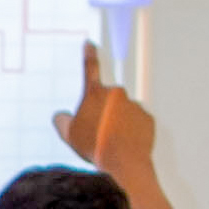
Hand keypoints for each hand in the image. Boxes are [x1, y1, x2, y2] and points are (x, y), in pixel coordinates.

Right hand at [57, 39, 155, 172]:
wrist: (124, 164)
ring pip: (122, 113)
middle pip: (106, 101)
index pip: (90, 68)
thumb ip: (61, 120)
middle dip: (102, 113)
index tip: (89, 44)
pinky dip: (130, 132)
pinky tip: (124, 146)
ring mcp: (134, 105)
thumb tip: (60, 115)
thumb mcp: (68, 134)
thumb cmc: (94, 147)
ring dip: (116, 124)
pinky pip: (136, 123)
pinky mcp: (147, 118)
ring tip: (111, 144)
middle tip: (97, 134)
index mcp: (95, 94)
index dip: (88, 54)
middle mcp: (116, 94)